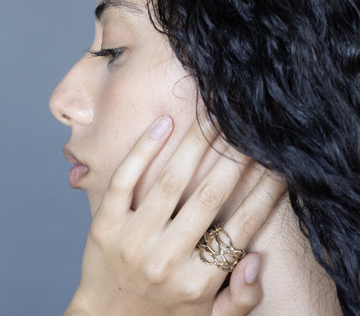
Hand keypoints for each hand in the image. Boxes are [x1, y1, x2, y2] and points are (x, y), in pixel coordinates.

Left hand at [64, 115, 286, 315]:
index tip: (278, 163)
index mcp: (197, 282)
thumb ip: (241, 299)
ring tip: (213, 114)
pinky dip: (143, 149)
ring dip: (195, 143)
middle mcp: (165, 259)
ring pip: (169, 180)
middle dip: (234, 156)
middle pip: (209, 195)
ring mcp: (131, 239)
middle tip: (248, 127)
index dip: (265, 191)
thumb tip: (256, 259)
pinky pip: (124, 180)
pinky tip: (163, 123)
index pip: (242, 226)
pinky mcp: (104, 224)